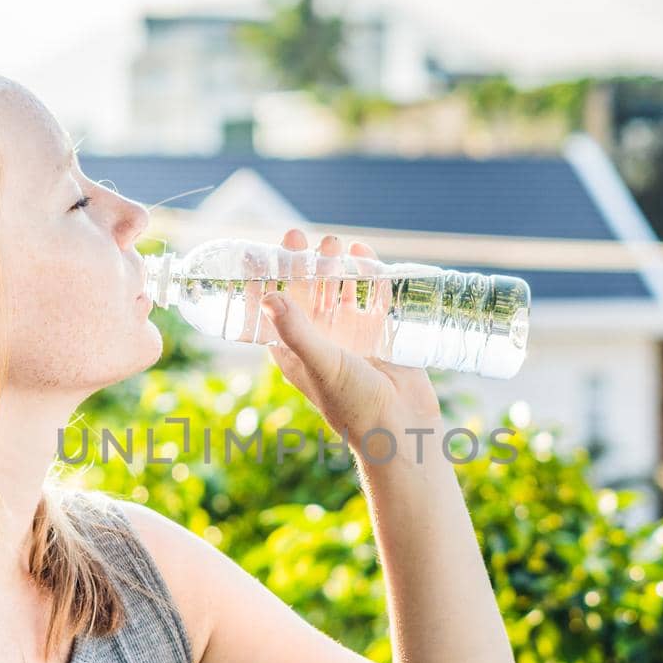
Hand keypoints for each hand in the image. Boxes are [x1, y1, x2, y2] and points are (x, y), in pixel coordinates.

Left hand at [260, 229, 442, 446]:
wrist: (401, 426)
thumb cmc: (353, 404)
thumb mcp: (320, 364)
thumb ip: (296, 330)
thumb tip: (268, 296)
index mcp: (295, 352)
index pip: (273, 310)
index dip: (266, 281)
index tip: (260, 252)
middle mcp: (320, 341)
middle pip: (305, 293)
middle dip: (302, 264)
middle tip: (300, 237)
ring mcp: (351, 336)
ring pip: (337, 291)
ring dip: (334, 266)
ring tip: (334, 243)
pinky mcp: (380, 333)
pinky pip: (371, 296)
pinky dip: (367, 274)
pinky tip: (364, 254)